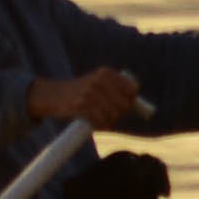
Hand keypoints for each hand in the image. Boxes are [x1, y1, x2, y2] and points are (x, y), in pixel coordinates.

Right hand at [26, 68, 144, 129]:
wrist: (52, 95)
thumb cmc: (80, 92)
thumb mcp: (98, 83)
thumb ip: (118, 91)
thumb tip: (146, 109)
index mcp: (106, 73)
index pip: (132, 90)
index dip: (130, 101)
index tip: (124, 106)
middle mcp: (99, 80)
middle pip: (124, 105)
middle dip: (118, 113)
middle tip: (109, 114)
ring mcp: (89, 93)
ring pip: (113, 115)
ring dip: (108, 121)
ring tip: (99, 118)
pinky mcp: (80, 105)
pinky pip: (100, 121)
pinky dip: (99, 125)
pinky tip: (93, 123)